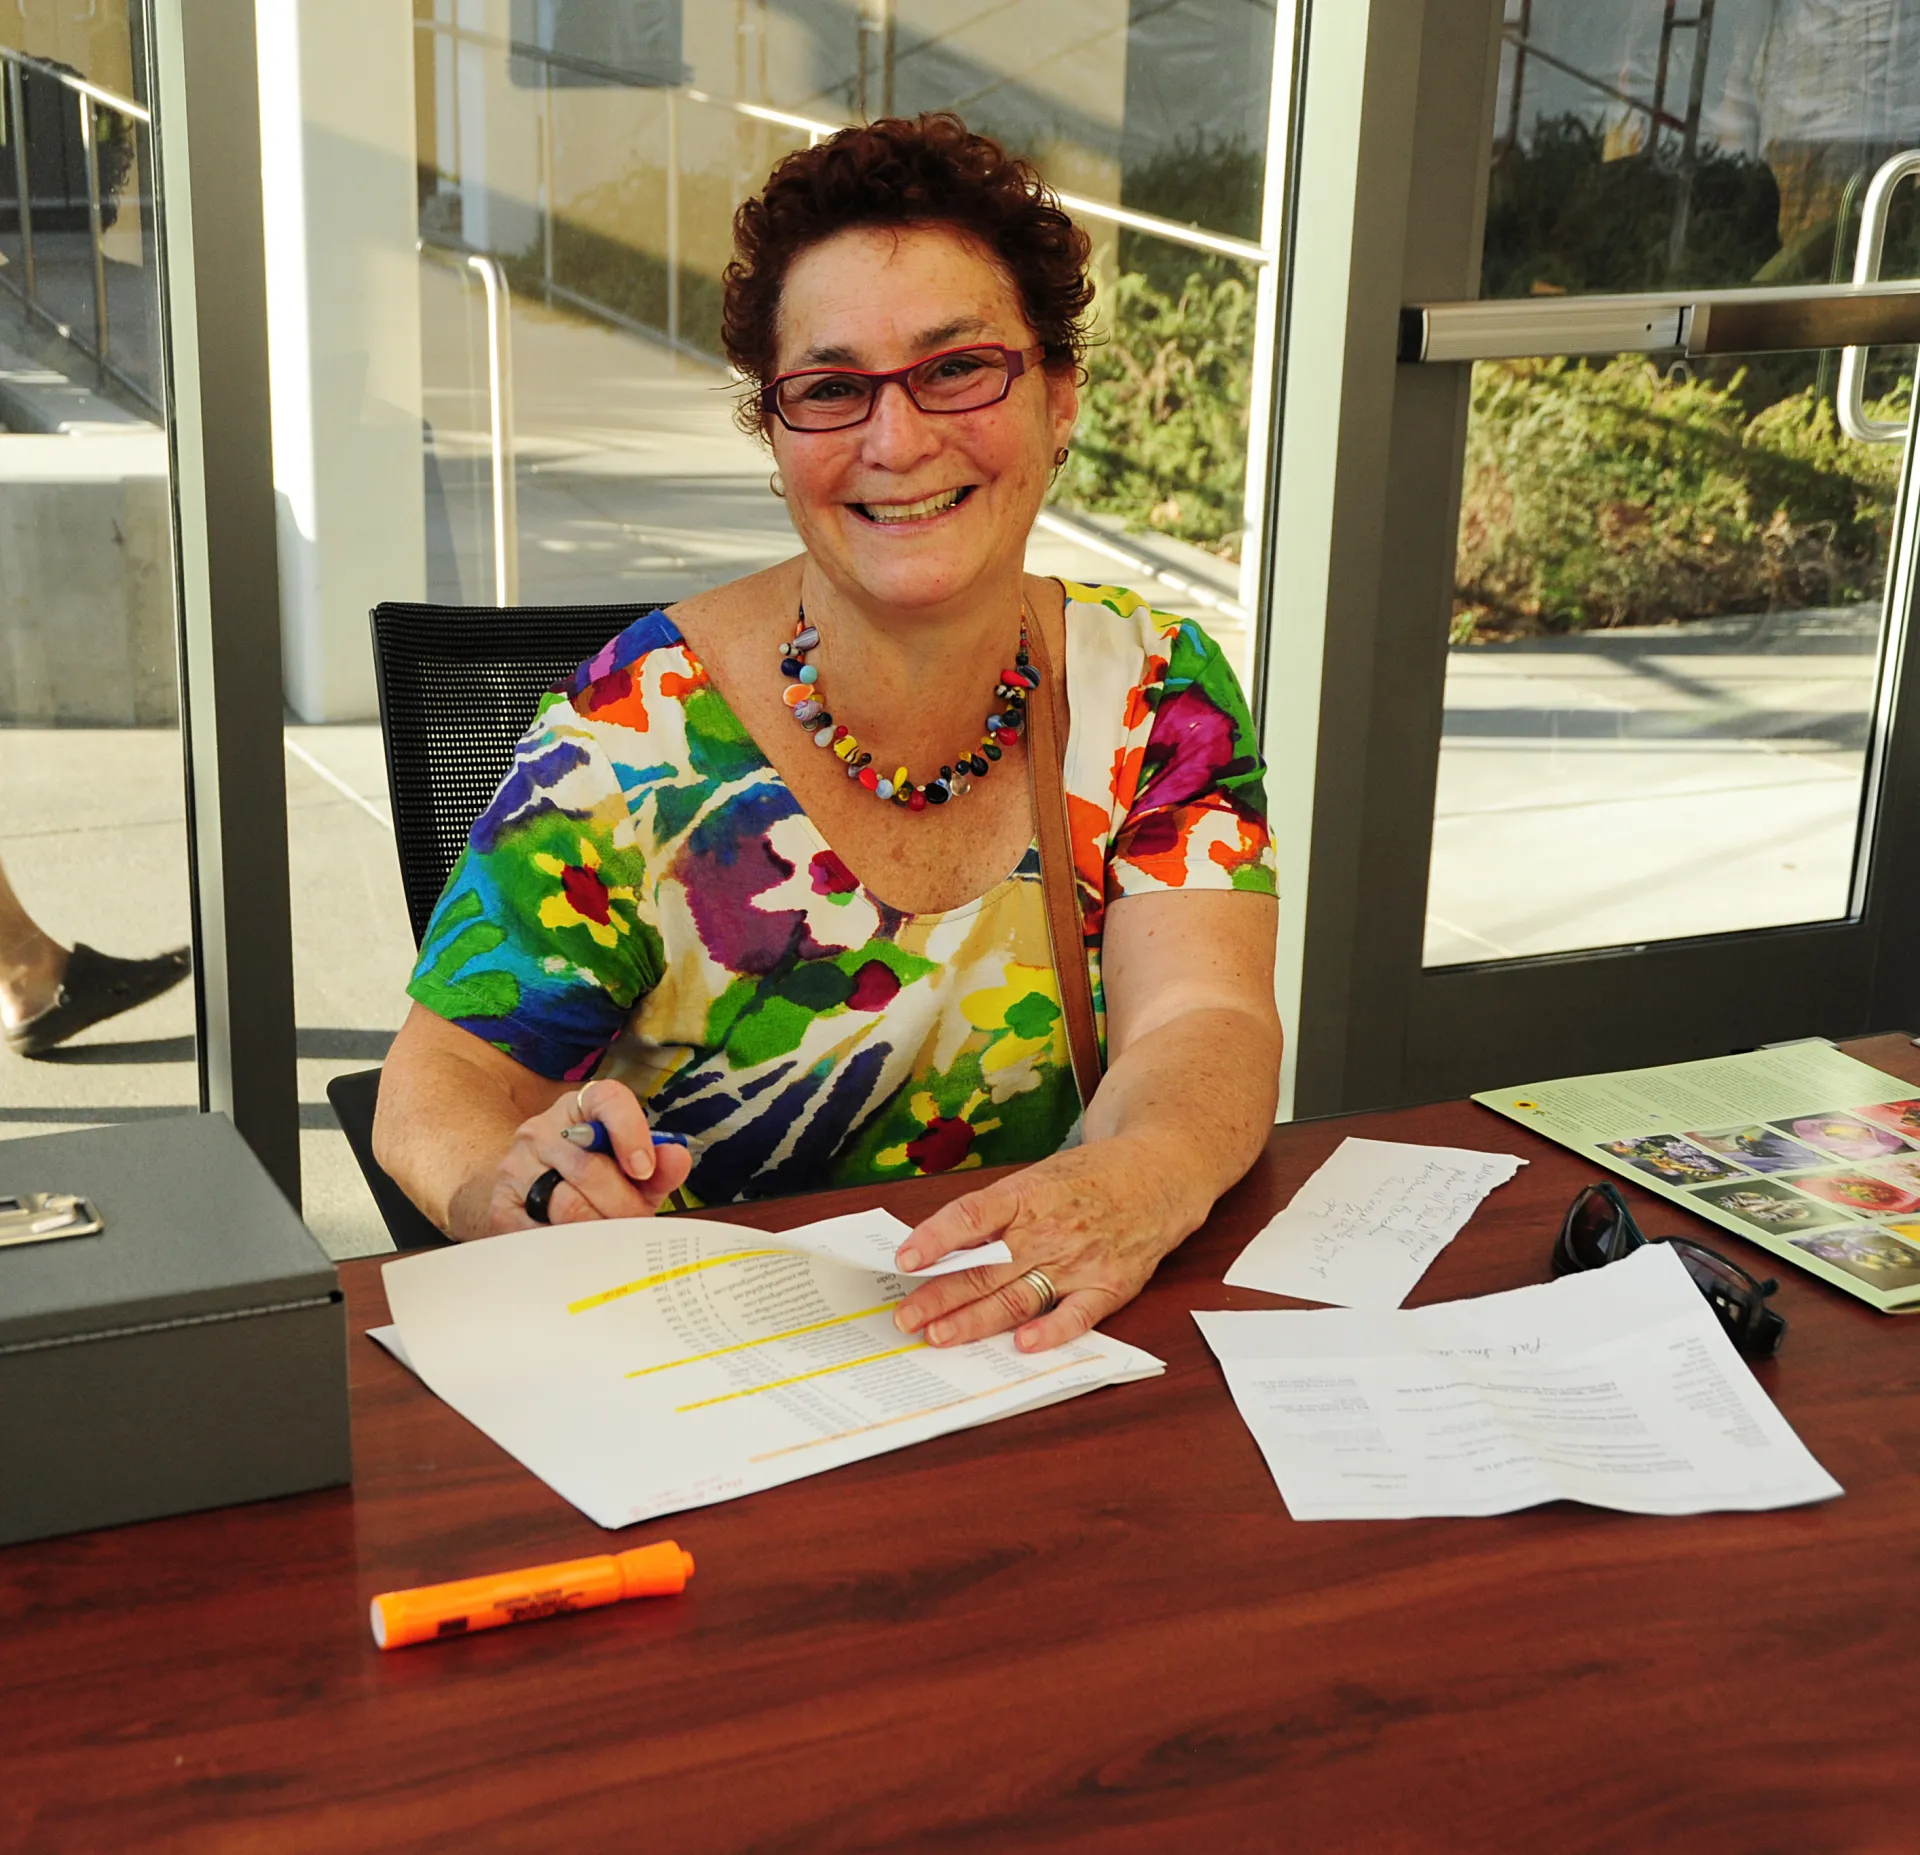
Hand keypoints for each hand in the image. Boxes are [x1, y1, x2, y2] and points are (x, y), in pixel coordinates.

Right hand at [487, 1079, 692, 1232]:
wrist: (534, 1188)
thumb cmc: (597, 1176)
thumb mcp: (633, 1166)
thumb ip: (660, 1164)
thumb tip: (676, 1157)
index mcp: (582, 1106)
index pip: (608, 1101)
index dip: (630, 1133)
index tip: (644, 1169)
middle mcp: (544, 1128)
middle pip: (589, 1168)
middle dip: (622, 1205)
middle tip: (637, 1224)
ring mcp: (517, 1164)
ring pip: (566, 1205)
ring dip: (599, 1228)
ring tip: (615, 1237)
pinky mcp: (502, 1204)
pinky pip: (541, 1233)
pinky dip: (570, 1246)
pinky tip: (584, 1246)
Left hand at [889, 1134, 1203, 1351]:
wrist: (1158, 1174)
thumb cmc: (1088, 1179)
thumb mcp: (1037, 1179)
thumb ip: (996, 1214)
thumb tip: (942, 1250)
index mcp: (1028, 1193)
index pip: (972, 1215)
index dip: (935, 1238)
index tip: (904, 1260)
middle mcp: (1050, 1228)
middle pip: (986, 1267)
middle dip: (940, 1296)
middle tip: (906, 1318)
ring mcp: (1080, 1259)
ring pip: (1018, 1297)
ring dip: (975, 1320)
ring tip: (938, 1335)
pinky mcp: (1109, 1285)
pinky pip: (1076, 1315)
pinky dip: (1050, 1332)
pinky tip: (1022, 1345)